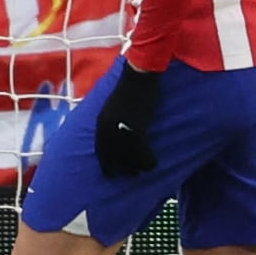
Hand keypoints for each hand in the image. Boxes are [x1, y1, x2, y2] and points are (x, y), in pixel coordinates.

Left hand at [92, 62, 160, 180]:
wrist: (138, 79)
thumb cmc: (128, 92)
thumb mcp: (112, 109)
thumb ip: (111, 124)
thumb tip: (115, 138)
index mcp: (101, 125)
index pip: (101, 152)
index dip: (107, 165)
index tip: (112, 175)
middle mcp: (108, 131)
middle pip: (113, 159)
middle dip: (122, 169)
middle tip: (132, 174)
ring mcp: (122, 131)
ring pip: (129, 159)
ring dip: (138, 167)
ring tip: (144, 169)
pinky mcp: (137, 130)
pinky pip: (143, 154)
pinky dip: (149, 161)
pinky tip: (154, 163)